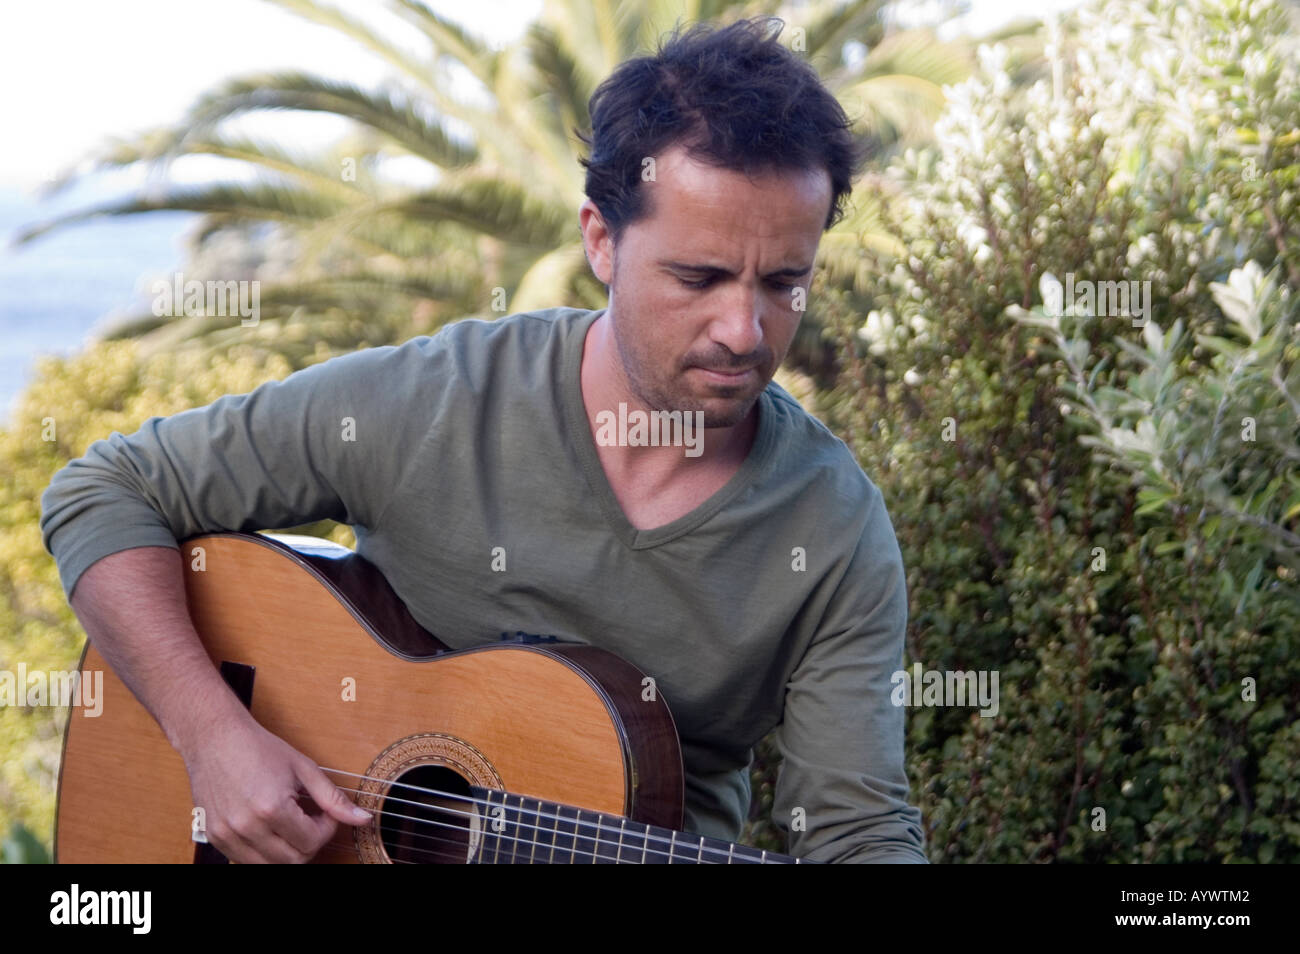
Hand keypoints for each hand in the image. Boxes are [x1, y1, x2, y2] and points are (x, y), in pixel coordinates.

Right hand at [183, 710, 372, 862]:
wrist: (215, 738)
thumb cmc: (260, 748)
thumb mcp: (304, 768)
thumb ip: (334, 799)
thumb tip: (364, 819)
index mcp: (271, 808)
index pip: (312, 842)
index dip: (327, 829)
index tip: (324, 812)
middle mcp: (246, 826)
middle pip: (293, 860)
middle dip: (310, 842)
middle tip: (310, 819)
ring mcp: (226, 835)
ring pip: (270, 866)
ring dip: (287, 849)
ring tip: (290, 822)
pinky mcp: (214, 837)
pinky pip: (247, 860)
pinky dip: (264, 851)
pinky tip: (269, 827)